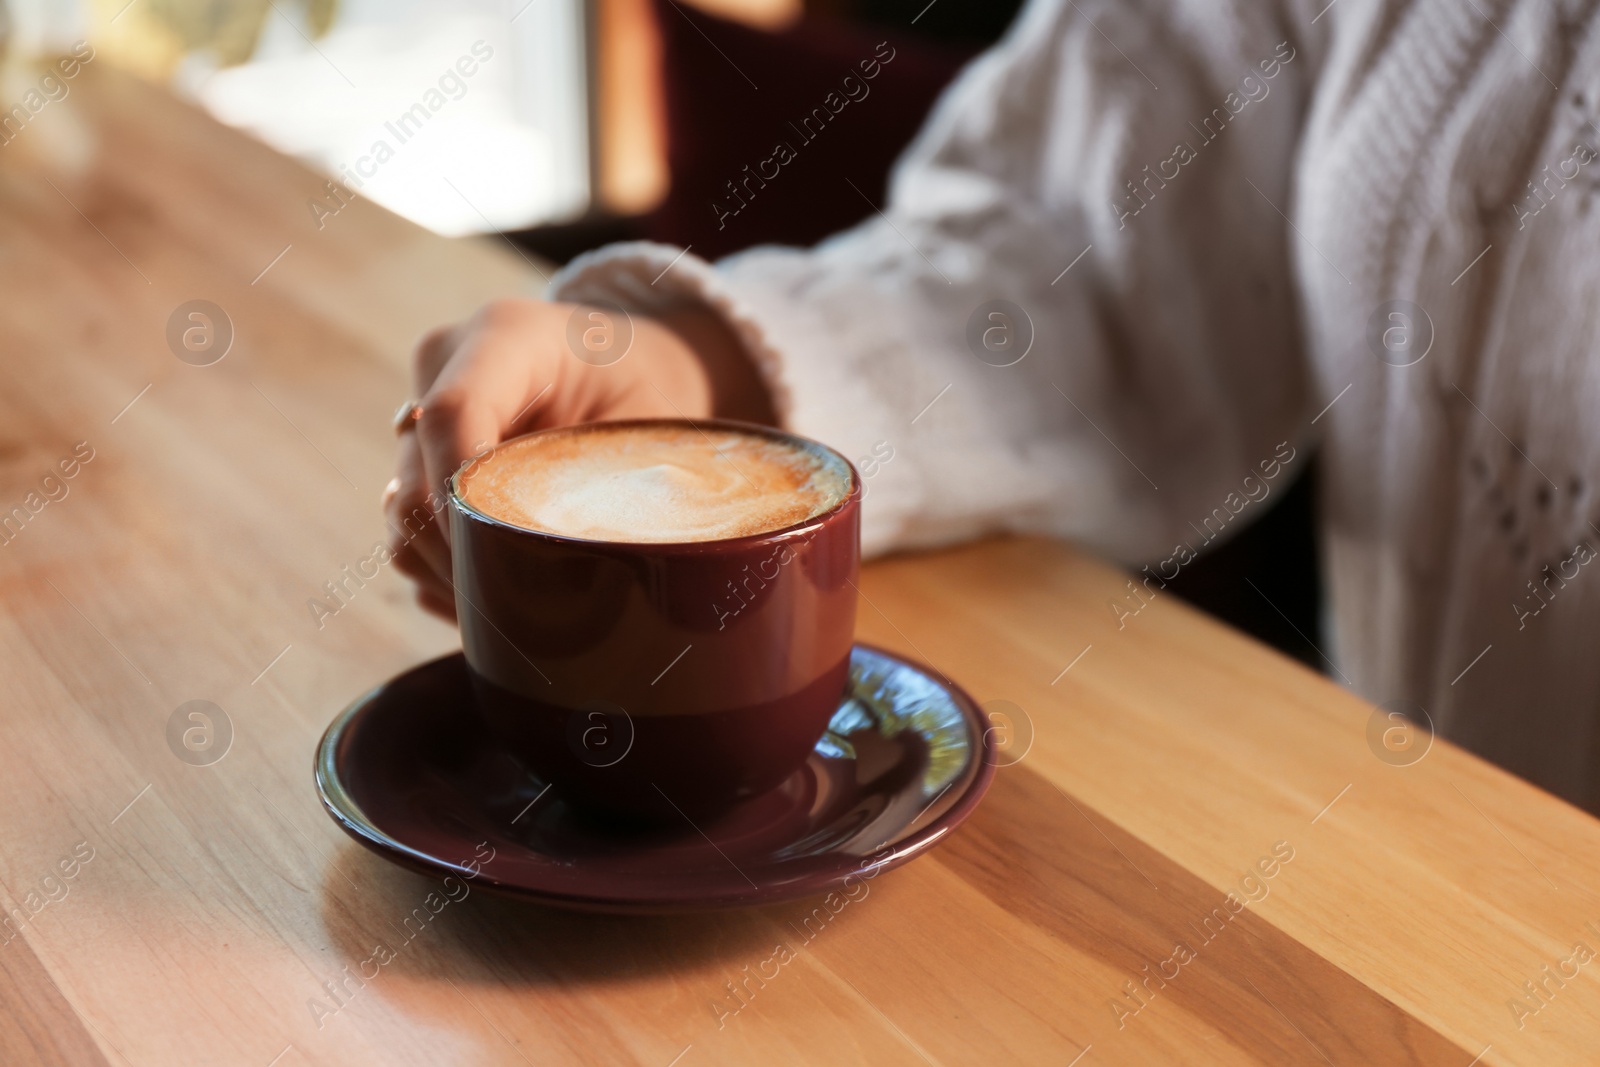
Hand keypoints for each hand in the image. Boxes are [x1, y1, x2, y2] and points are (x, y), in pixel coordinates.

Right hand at [383, 298, 774, 618]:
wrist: (627, 370)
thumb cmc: (647, 394)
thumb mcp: (648, 425)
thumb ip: (612, 484)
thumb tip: (586, 569)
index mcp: (507, 336)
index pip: (451, 413)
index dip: (462, 496)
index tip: (496, 557)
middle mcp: (444, 367)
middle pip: (416, 478)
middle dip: (463, 553)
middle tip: (523, 604)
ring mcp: (420, 413)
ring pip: (400, 514)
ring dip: (450, 572)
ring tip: (515, 606)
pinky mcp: (413, 459)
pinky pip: (405, 533)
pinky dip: (444, 576)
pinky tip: (498, 594)